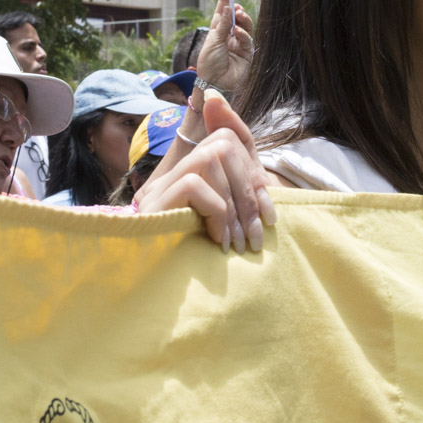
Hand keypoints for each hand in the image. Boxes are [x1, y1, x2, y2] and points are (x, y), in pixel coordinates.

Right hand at [135, 87, 276, 250]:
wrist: (161, 300)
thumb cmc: (201, 265)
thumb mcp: (230, 223)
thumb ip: (242, 187)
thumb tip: (236, 123)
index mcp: (192, 175)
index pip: (227, 136)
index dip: (255, 167)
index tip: (268, 213)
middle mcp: (172, 175)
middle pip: (223, 142)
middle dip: (250, 187)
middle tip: (256, 235)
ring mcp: (159, 188)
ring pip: (210, 158)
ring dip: (234, 203)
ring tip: (238, 243)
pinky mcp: (154, 204)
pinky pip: (195, 184)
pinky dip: (216, 212)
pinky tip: (217, 241)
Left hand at [193, 0, 254, 94]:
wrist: (214, 82)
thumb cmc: (209, 62)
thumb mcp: (214, 40)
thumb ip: (223, 24)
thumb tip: (228, 8)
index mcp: (217, 32)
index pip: (222, 13)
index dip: (225, 0)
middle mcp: (228, 36)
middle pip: (235, 18)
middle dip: (236, 10)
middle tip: (236, 6)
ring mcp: (238, 45)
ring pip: (245, 27)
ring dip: (243, 20)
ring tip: (239, 15)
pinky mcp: (246, 53)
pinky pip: (247, 40)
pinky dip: (243, 34)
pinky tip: (237, 33)